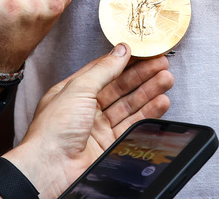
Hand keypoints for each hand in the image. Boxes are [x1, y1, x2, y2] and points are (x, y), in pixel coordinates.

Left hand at [2, 45, 173, 198]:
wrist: (52, 167)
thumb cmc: (54, 128)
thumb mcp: (78, 88)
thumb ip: (103, 69)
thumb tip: (120, 51)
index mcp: (73, 90)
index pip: (104, 70)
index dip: (124, 61)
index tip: (143, 52)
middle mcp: (86, 108)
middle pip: (120, 87)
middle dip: (142, 75)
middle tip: (161, 65)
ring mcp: (98, 127)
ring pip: (129, 105)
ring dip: (149, 92)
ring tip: (166, 80)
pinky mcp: (109, 144)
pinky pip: (132, 125)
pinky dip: (148, 113)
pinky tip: (160, 102)